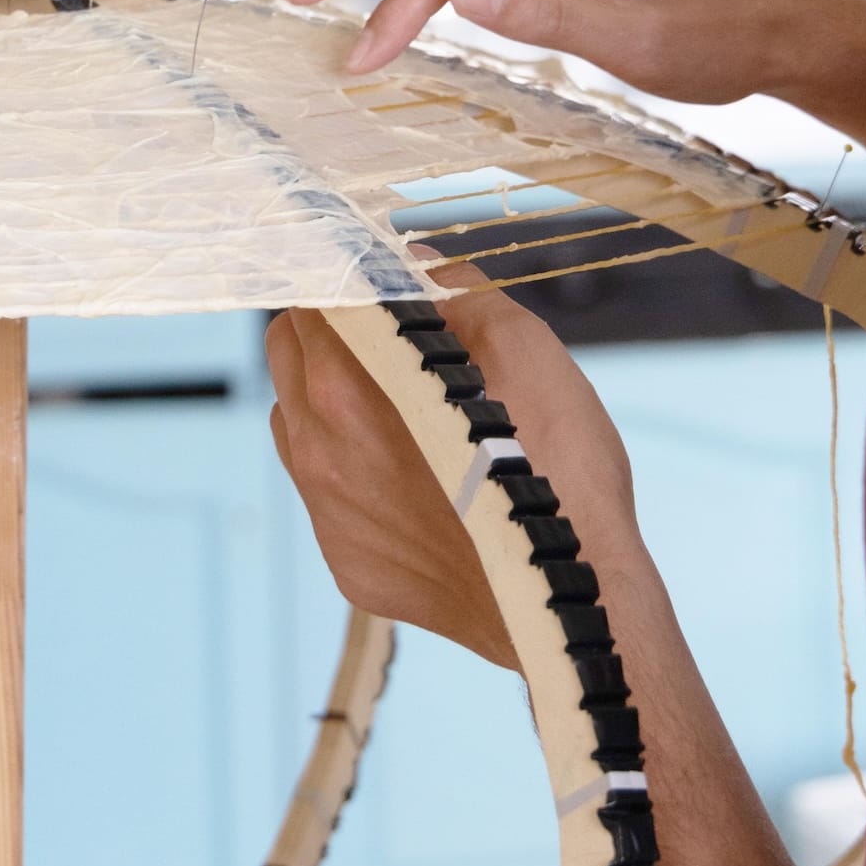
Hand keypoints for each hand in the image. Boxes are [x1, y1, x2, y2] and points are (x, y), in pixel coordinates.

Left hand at [267, 263, 641, 669]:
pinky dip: (358, 470)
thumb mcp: (526, 350)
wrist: (576, 602)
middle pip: (288, 351)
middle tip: (392, 325)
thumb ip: (459, 293)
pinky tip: (421, 477)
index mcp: (348, 385)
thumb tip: (417, 264)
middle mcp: (318, 449)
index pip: (313, 296)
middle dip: (331, 325)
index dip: (345, 273)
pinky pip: (329, 495)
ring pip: (298, 422)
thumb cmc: (560, 470)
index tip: (376, 269)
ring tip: (408, 402)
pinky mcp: (349, 564)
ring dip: (333, 395)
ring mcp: (328, 515)